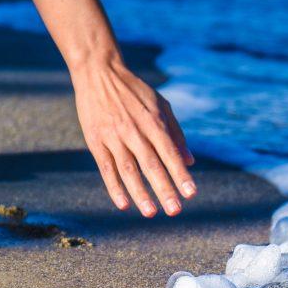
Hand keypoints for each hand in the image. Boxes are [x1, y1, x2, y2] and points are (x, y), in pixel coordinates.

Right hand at [73, 58, 195, 216]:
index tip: (191, 193)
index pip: (170, 153)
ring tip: (151, 213)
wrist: (99, 73)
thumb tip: (190, 161)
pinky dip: (114, 187)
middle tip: (175, 211)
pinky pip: (106, 168)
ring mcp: (114, 137)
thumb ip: (176, 133)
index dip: (181, 174)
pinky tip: (124, 204)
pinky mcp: (96, 141)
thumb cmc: (135, 91)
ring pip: (128, 170)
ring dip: (140, 193)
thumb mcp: (160, 105)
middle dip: (164, 189)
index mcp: (153, 121)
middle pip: (151, 165)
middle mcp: (134, 131)